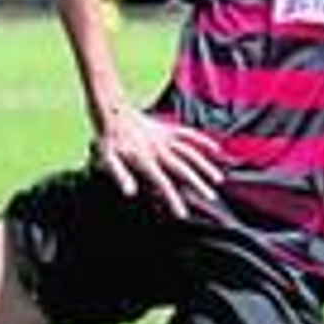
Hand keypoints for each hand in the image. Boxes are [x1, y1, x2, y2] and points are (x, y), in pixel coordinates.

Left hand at [93, 107, 222, 218]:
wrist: (110, 110)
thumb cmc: (107, 137)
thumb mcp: (105, 158)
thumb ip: (119, 175)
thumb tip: (130, 193)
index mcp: (144, 159)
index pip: (162, 183)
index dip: (172, 199)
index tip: (183, 214)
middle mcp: (158, 149)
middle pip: (183, 168)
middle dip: (197, 183)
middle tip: (211, 197)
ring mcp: (164, 138)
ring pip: (190, 152)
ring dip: (204, 165)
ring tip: (218, 179)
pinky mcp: (167, 129)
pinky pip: (188, 134)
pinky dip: (202, 140)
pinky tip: (215, 148)